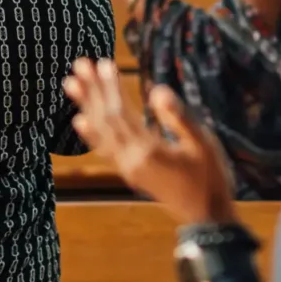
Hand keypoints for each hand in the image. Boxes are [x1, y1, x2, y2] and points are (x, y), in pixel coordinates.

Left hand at [64, 59, 237, 226]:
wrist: (206, 218)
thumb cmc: (210, 178)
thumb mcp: (202, 144)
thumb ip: (179, 117)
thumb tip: (157, 90)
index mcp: (148, 151)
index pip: (120, 114)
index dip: (110, 88)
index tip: (103, 63)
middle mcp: (130, 161)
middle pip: (104, 120)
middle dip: (92, 91)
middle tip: (79, 63)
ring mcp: (127, 169)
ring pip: (100, 133)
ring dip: (86, 106)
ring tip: (70, 83)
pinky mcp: (129, 173)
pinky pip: (103, 149)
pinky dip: (90, 132)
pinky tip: (80, 121)